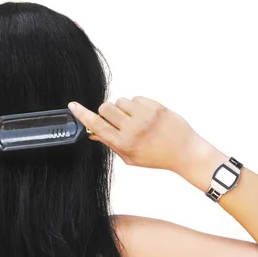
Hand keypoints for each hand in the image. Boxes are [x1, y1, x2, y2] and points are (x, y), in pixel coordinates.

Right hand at [68, 96, 199, 171]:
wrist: (184, 152)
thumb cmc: (157, 157)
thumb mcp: (130, 158)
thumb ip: (111, 144)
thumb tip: (93, 132)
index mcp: (124, 144)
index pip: (96, 125)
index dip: (82, 114)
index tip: (73, 105)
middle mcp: (133, 129)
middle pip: (105, 108)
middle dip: (106, 112)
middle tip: (116, 120)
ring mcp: (145, 116)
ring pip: (119, 101)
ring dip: (122, 109)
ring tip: (134, 120)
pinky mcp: (155, 106)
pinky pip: (135, 98)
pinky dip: (136, 105)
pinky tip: (145, 116)